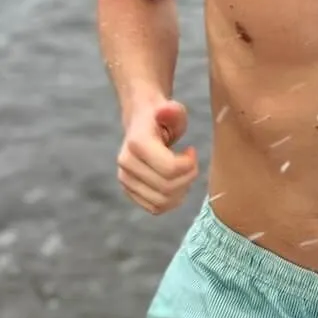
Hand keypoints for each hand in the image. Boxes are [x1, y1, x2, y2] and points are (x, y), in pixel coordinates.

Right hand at [116, 97, 197, 214]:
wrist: (142, 123)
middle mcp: (126, 163)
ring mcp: (125, 179)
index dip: (189, 165)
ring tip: (183, 174)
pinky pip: (155, 208)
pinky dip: (171, 201)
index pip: (169, 169)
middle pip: (167, 188)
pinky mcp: (129, 191)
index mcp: (136, 143)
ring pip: (161, 202)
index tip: (192, 151)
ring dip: (180, 191)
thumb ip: (172, 110)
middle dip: (187, 178)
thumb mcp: (173, 110)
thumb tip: (165, 111)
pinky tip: (176, 184)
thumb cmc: (162, 117)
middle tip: (191, 163)